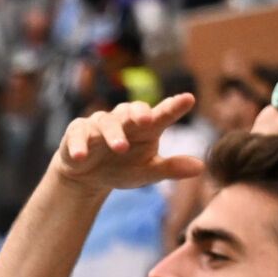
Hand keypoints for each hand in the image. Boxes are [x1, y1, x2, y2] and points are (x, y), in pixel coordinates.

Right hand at [54, 95, 203, 192]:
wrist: (87, 177)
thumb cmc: (121, 168)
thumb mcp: (146, 172)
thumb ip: (170, 168)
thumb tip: (201, 167)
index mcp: (147, 127)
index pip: (162, 114)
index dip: (174, 107)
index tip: (188, 99)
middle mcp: (124, 121)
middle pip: (132, 111)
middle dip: (139, 113)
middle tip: (147, 121)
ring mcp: (99, 124)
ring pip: (106, 122)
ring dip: (113, 134)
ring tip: (120, 147)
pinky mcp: (77, 132)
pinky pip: (78, 134)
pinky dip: (79, 144)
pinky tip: (81, 156)